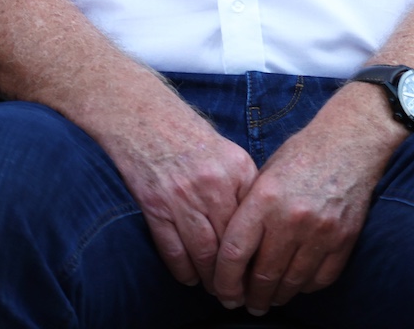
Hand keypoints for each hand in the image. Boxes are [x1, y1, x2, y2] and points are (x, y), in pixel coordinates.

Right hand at [96, 97, 258, 289]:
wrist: (148, 121)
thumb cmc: (194, 139)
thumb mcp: (232, 154)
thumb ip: (247, 186)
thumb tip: (265, 221)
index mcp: (238, 171)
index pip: (255, 221)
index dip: (260, 251)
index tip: (265, 271)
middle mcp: (213, 186)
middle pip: (231, 242)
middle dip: (238, 273)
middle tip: (243, 292)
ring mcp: (182, 199)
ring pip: (203, 251)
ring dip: (212, 278)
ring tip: (220, 291)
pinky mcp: (155, 208)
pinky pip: (172, 248)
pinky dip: (183, 269)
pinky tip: (192, 279)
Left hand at [209, 83, 404, 313]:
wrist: (351, 141)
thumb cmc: (302, 156)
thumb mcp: (263, 176)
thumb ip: (248, 215)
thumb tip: (232, 257)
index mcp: (265, 200)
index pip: (233, 255)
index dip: (224, 282)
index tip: (223, 292)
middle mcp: (292, 219)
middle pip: (263, 276)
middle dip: (251, 298)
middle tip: (247, 304)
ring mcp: (321, 230)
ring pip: (292, 283)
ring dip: (278, 297)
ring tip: (270, 300)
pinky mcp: (345, 237)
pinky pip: (322, 278)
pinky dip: (307, 287)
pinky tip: (299, 284)